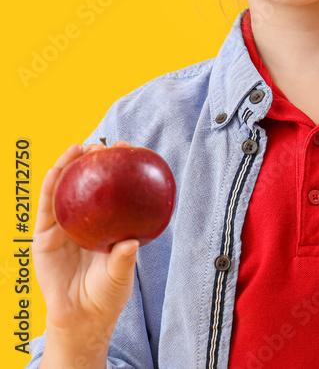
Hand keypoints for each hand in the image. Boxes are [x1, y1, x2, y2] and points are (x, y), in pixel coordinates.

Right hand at [33, 140, 139, 338]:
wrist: (81, 316)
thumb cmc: (106, 293)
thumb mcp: (120, 275)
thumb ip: (123, 259)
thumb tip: (131, 243)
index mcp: (108, 225)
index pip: (115, 191)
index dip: (120, 170)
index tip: (130, 150)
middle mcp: (87, 221)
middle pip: (88, 185)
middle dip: (93, 161)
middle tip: (102, 146)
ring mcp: (65, 227)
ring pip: (65, 191)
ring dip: (69, 167)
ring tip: (76, 148)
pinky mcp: (44, 236)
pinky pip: (46, 208)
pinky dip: (49, 188)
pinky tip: (54, 171)